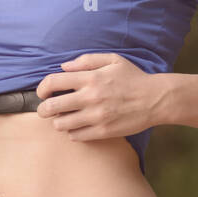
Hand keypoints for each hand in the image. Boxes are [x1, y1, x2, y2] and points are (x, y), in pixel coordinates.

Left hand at [35, 53, 158, 140]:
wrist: (156, 99)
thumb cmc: (133, 78)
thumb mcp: (113, 60)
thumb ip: (86, 60)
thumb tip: (63, 67)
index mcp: (90, 78)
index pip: (53, 82)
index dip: (42, 88)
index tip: (42, 93)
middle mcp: (90, 97)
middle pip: (51, 107)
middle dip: (43, 109)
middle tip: (45, 110)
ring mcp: (97, 116)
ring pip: (61, 124)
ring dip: (58, 122)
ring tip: (64, 118)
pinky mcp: (104, 131)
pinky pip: (76, 136)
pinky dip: (72, 132)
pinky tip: (78, 127)